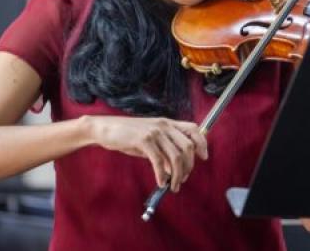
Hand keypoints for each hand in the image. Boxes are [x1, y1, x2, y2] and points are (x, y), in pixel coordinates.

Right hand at [83, 115, 207, 192]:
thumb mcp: (150, 140)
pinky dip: (162, 175)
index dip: (202, 143)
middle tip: (182, 179)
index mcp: (168, 123)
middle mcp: (164, 125)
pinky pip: (159, 161)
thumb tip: (174, 169)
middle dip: (189, 167)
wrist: (106, 128)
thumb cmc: (127, 135)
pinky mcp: (144, 140)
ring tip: (173, 186)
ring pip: (176, 157)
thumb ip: (164, 150)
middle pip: (188, 147)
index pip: (194, 129)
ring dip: (177, 175)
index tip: (203, 157)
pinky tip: (160, 183)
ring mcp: (155, 132)